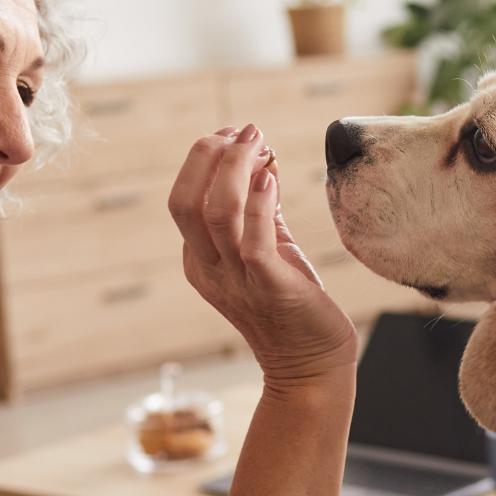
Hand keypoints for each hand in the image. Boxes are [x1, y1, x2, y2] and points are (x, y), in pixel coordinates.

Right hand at [169, 124, 358, 382]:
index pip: (184, 198)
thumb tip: (261, 161)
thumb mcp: (269, 250)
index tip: (234, 132)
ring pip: (217, 214)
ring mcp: (236, 280)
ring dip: (235, 170)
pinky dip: (259, 204)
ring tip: (257, 142)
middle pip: (185, 202)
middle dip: (207, 157)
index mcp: (200, 259)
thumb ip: (260, 210)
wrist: (311, 364)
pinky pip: (252, 241)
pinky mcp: (270, 288)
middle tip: (241, 130)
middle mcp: (209, 269)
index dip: (204, 159)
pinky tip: (270, 177)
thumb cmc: (291, 305)